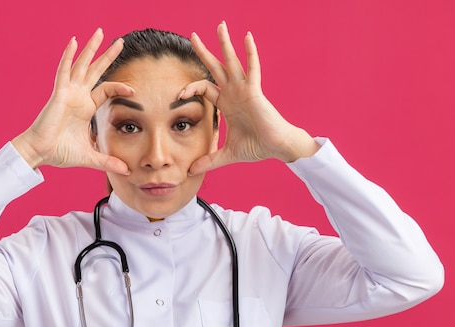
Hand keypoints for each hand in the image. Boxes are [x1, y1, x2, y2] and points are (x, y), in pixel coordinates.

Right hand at [12, 29, 133, 173]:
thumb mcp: (90, 157)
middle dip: (108, 56)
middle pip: (96, 71)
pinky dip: (68, 56)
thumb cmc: (60, 152)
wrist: (41, 153)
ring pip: (82, 65)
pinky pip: (64, 71)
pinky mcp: (59, 94)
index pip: (106, 90)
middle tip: (120, 41)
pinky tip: (73, 41)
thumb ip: (108, 161)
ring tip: (100, 33)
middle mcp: (78, 96)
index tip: (134, 89)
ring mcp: (68, 93)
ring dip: (91, 49)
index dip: (119, 87)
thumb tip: (126, 171)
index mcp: (85, 107)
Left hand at [182, 22, 319, 174]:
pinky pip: (252, 68)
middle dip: (204, 52)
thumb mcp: (227, 154)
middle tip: (192, 36)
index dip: (190, 89)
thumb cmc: (257, 147)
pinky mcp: (255, 91)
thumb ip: (209, 161)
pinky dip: (250, 53)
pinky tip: (247, 37)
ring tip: (220, 26)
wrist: (276, 148)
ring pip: (232, 62)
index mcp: (226, 104)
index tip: (177, 96)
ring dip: (225, 44)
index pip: (204, 88)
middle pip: (215, 68)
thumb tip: (191, 172)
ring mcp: (244, 89)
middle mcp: (234, 93)